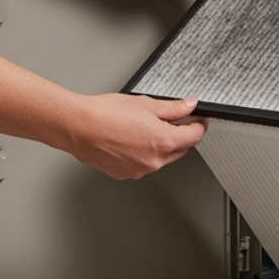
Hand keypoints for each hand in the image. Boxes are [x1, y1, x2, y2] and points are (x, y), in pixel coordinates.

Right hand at [63, 93, 206, 178]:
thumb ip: (173, 108)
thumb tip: (189, 105)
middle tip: (171, 119)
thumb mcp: (146, 104)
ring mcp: (140, 170)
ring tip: (143, 127)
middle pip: (180, 149)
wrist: (78, 127)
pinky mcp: (126, 174)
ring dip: (161, 145)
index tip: (198, 119)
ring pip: (162, 158)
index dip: (199, 125)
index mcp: (164, 141)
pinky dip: (144, 153)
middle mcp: (155, 160)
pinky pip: (144, 164)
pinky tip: (131, 139)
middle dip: (180, 135)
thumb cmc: (106, 114)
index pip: (195, 136)